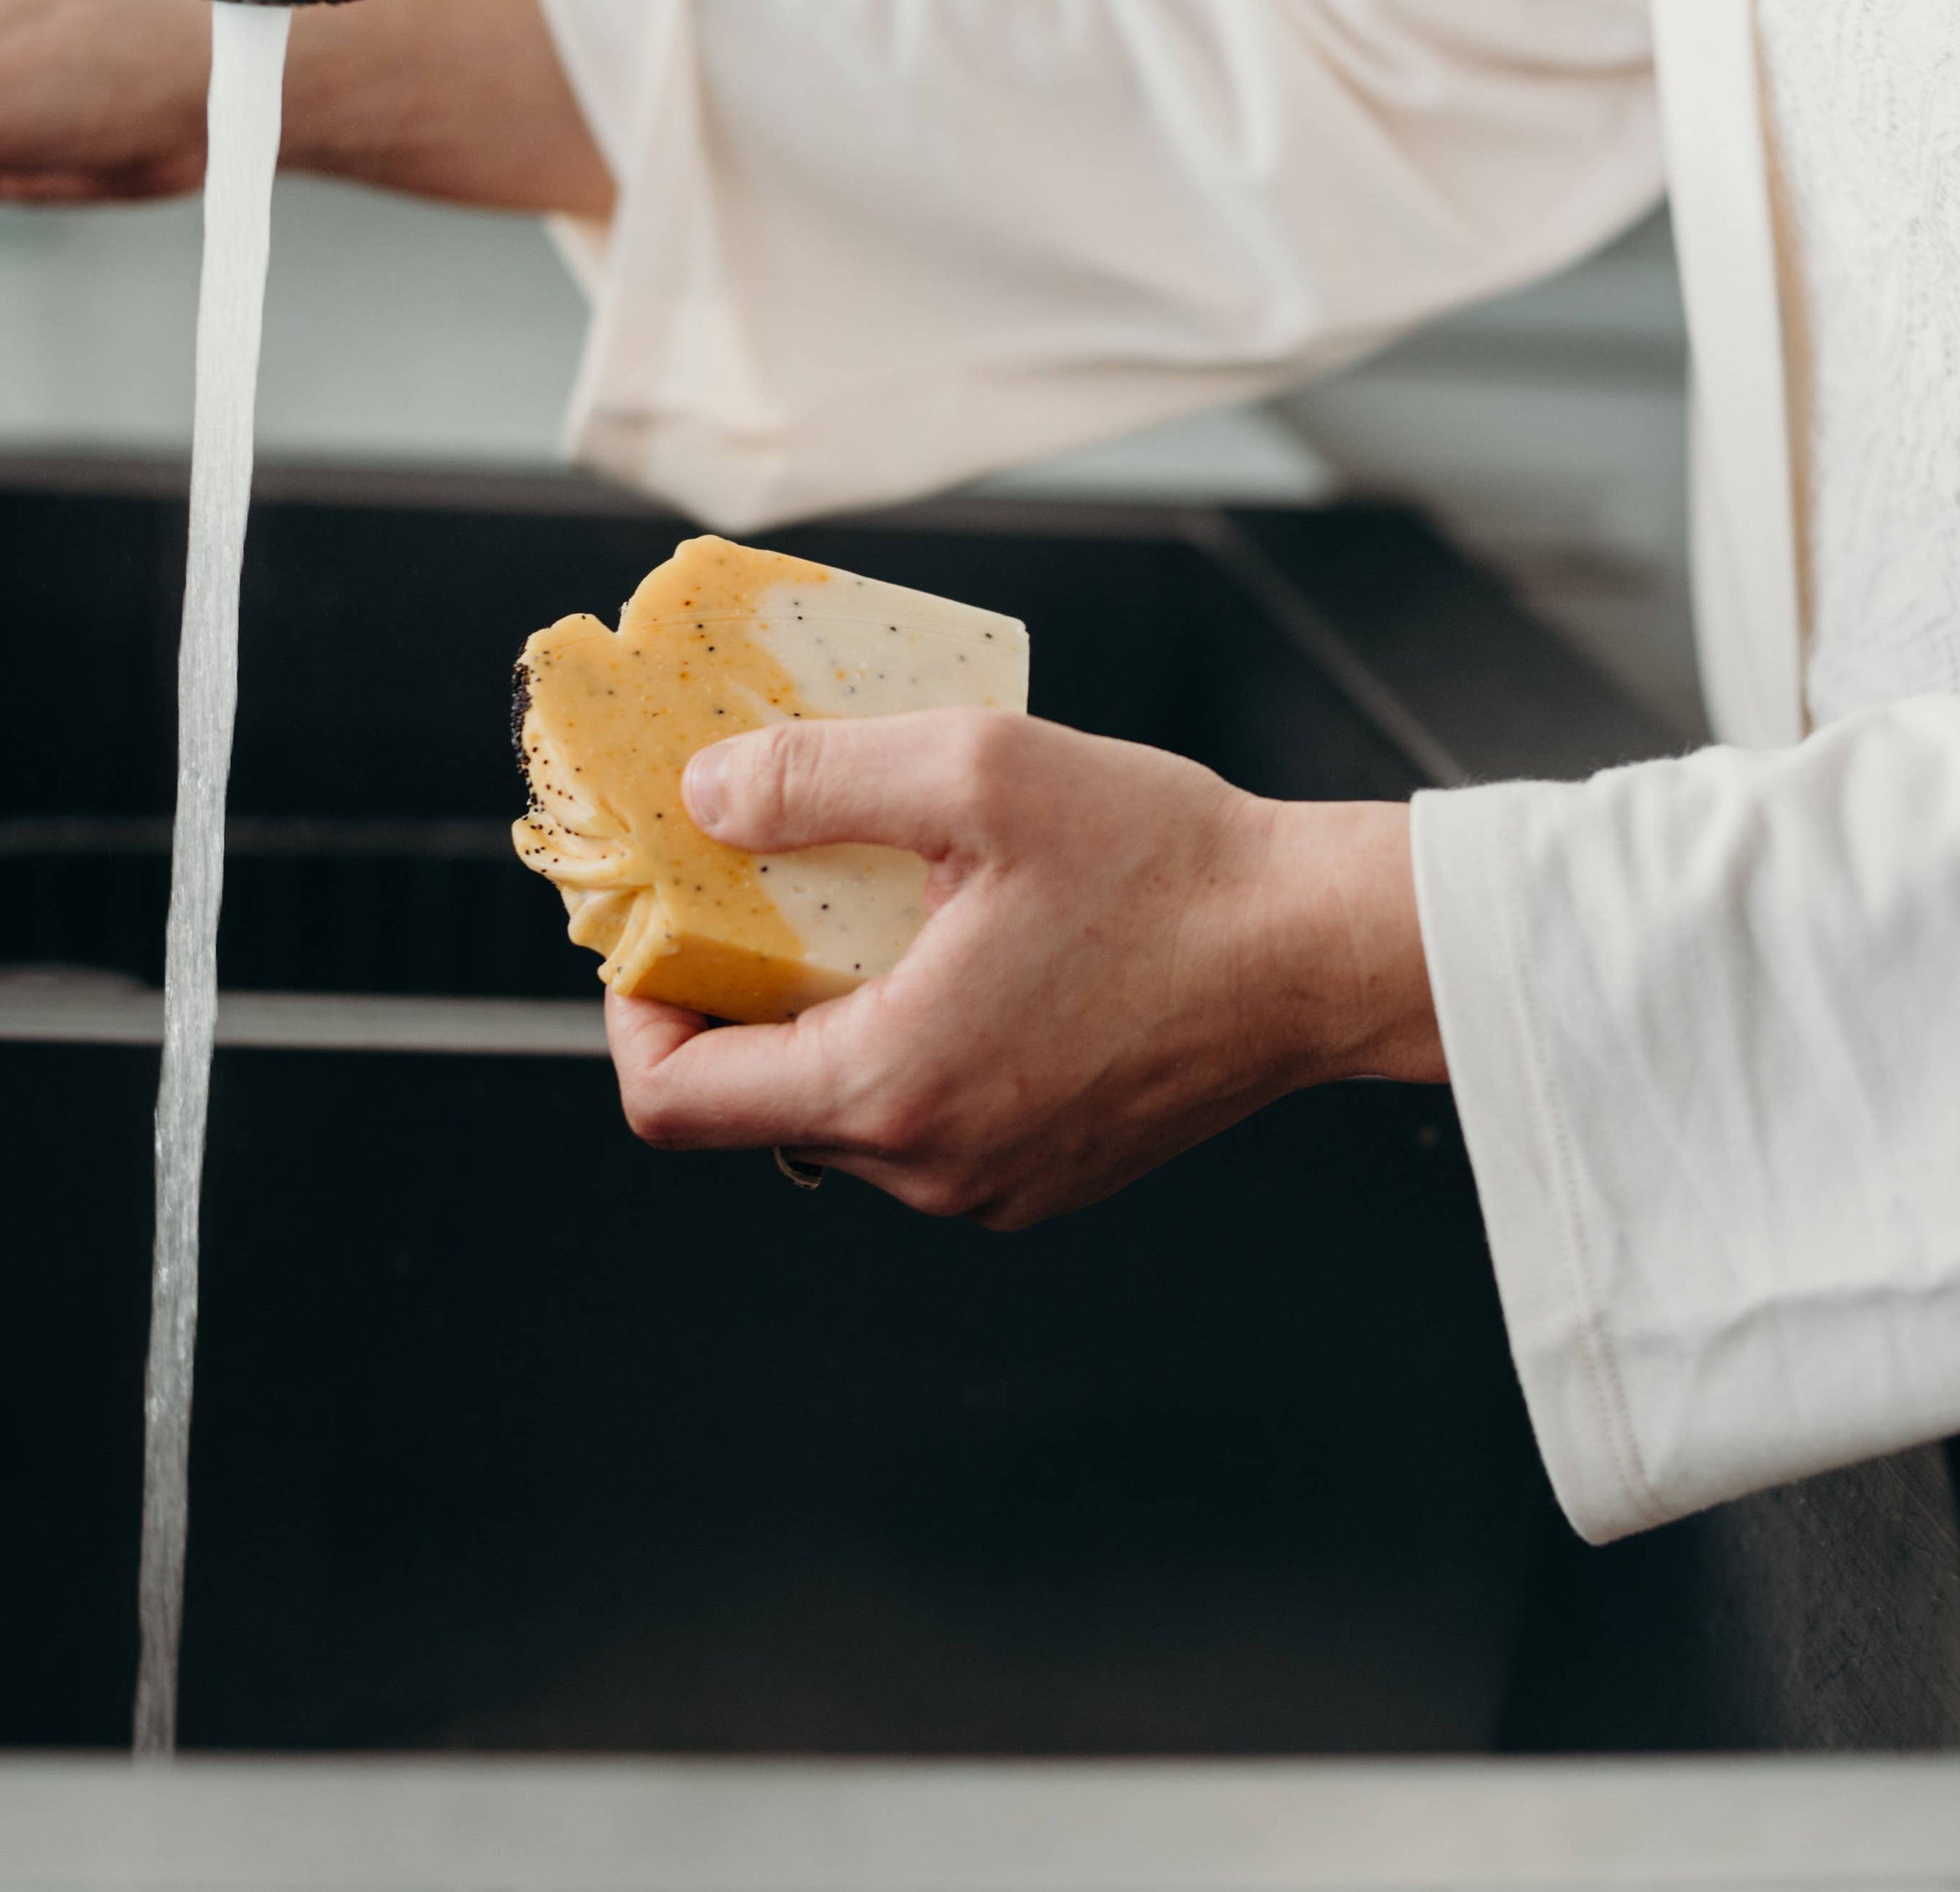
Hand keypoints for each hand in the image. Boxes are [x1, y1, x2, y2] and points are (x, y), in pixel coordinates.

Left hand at [608, 711, 1443, 1230]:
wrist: (1322, 950)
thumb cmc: (1171, 867)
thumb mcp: (976, 771)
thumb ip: (816, 779)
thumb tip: (704, 796)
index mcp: (892, 1086)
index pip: (674, 1100)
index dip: (637, 1011)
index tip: (659, 928)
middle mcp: (930, 1169)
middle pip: (753, 1103)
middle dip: (739, 996)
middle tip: (765, 889)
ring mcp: (991, 1187)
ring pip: (843, 1112)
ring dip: (832, 1016)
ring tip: (881, 910)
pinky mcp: (1045, 1178)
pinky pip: (927, 1122)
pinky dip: (911, 1044)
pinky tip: (964, 955)